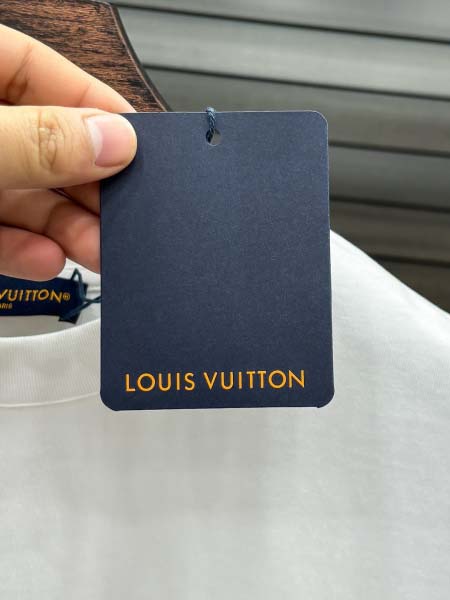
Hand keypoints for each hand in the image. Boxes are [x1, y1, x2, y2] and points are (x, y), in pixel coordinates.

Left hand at [0, 25, 137, 279]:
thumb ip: (38, 141)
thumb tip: (112, 142)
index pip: (45, 75)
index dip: (98, 110)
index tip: (140, 148)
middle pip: (45, 146)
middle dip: (89, 190)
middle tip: (127, 218)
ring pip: (25, 194)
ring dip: (66, 228)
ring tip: (99, 251)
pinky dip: (21, 249)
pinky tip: (46, 260)